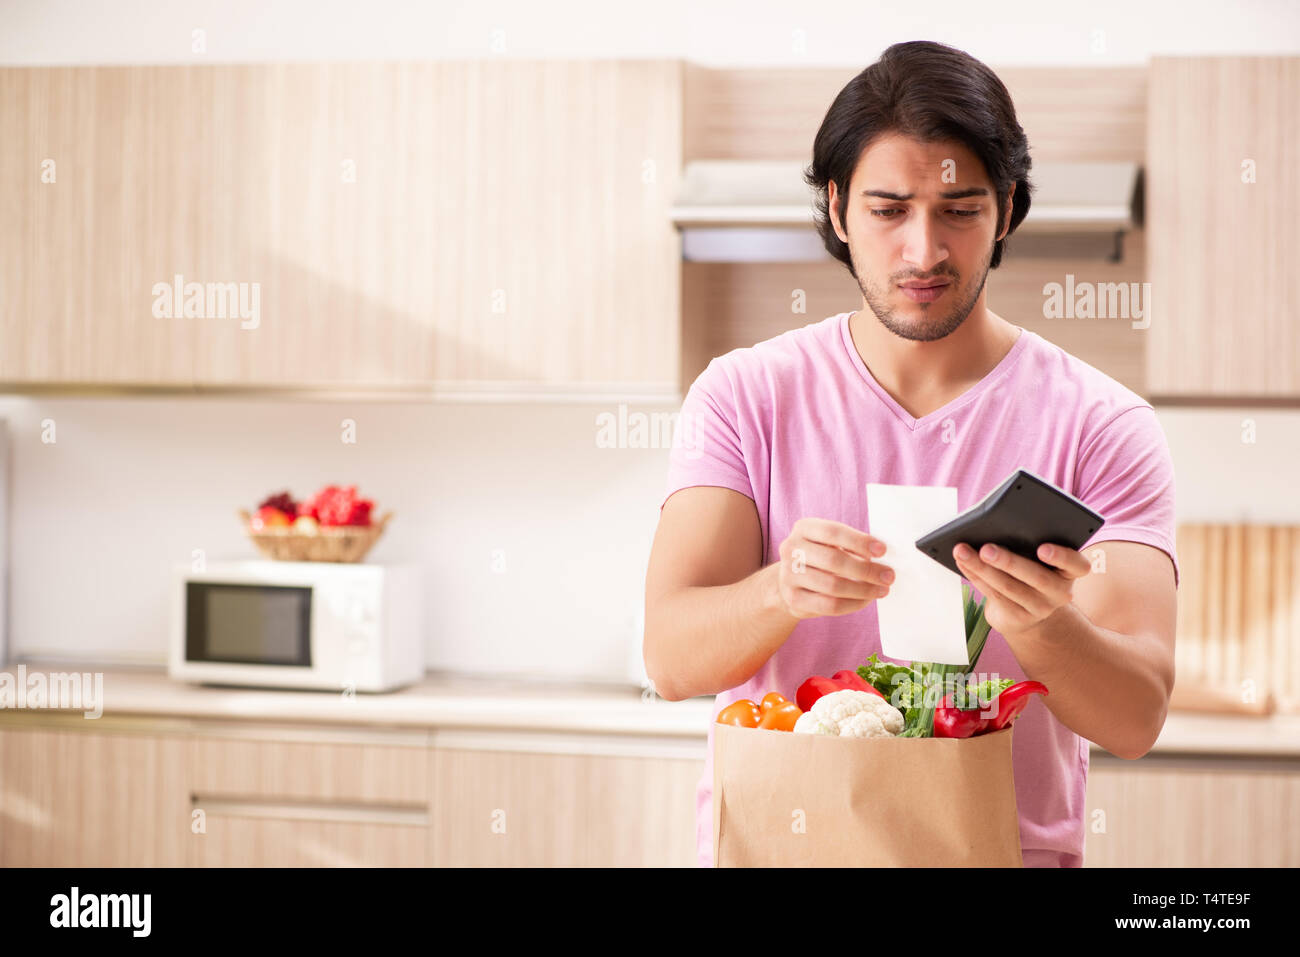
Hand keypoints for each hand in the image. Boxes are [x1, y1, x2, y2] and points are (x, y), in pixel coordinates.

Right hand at [775, 518, 894, 619]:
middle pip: (833, 560)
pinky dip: (853, 604)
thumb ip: (850, 545)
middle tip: (888, 576)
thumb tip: (881, 555)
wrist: (790, 583)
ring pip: (833, 585)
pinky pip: (829, 605)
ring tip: (880, 590)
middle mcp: (791, 549)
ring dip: (863, 590)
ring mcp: (788, 575)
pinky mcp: (793, 598)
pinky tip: (865, 600)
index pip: (832, 532)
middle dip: (866, 569)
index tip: (882, 550)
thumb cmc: (820, 559)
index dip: (859, 541)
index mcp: (803, 528)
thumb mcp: (829, 543)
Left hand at [952, 541, 1091, 637]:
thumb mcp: (1039, 558)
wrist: (1027, 608)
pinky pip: (993, 594)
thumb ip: (1029, 543)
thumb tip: (995, 523)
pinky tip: (963, 562)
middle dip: (1008, 562)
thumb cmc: (1031, 569)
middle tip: (986, 549)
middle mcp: (1060, 592)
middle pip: (1036, 577)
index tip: (1042, 549)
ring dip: (982, 568)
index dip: (1062, 556)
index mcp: (1071, 571)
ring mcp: (1040, 608)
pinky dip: (975, 576)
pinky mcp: (1018, 617)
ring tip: (962, 552)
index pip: (1077, 565)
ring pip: (1008, 587)